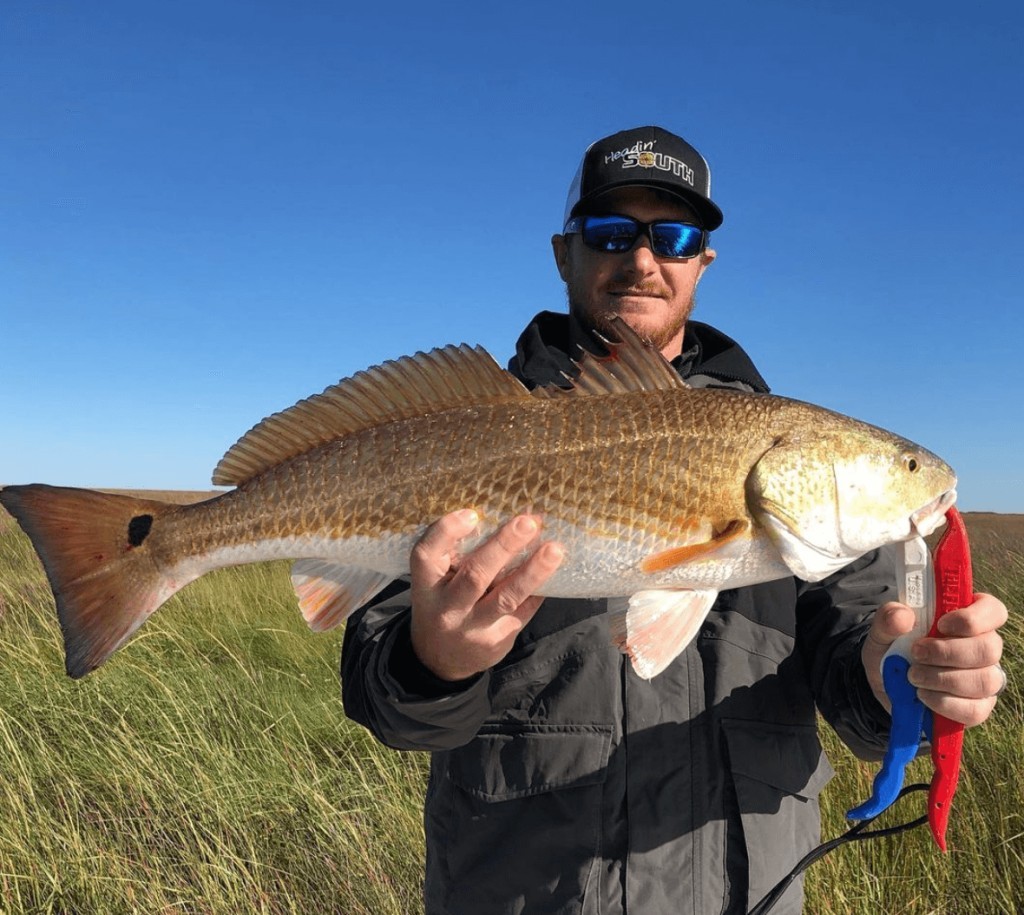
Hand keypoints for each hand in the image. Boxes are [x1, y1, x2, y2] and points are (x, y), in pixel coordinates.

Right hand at [409, 510, 565, 681]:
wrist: (441, 662)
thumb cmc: (441, 605)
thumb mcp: (433, 584)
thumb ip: (454, 558)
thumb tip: (500, 518)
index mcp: (425, 586)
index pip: (426, 555)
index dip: (446, 532)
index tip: (472, 514)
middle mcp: (447, 609)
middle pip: (475, 575)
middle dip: (503, 546)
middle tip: (527, 522)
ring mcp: (473, 628)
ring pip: (506, 597)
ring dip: (533, 571)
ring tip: (554, 549)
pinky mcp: (497, 641)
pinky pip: (523, 610)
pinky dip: (539, 588)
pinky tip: (554, 571)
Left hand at [862, 593, 1007, 726]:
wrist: (884, 683)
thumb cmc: (892, 647)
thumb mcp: (882, 629)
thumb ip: (888, 618)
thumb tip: (903, 616)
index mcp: (967, 619)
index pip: (993, 610)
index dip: (973, 618)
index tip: (941, 624)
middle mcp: (983, 647)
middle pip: (989, 649)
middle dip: (948, 652)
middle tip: (917, 653)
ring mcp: (985, 679)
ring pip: (985, 681)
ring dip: (943, 679)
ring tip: (913, 676)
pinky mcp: (978, 707)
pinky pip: (975, 710)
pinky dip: (944, 703)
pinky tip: (922, 695)